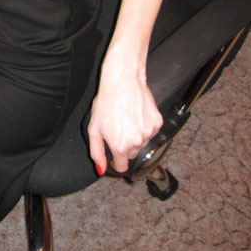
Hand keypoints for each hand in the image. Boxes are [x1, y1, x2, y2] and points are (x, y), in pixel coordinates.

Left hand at [87, 53, 162, 174]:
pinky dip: (145, 125)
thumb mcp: (94, 128)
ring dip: (136, 135)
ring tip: (127, 118)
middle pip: (132, 154)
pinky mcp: (157, 122)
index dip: (116, 161)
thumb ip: (96, 152)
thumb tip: (101, 169)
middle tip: (118, 128)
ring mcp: (148, 133)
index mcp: (120, 146)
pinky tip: (136, 114)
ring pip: (143, 142)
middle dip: (125, 145)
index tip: (114, 154)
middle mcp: (136, 142)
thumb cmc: (106, 101)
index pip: (122, 167)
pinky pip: (151, 131)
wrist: (122, 81)